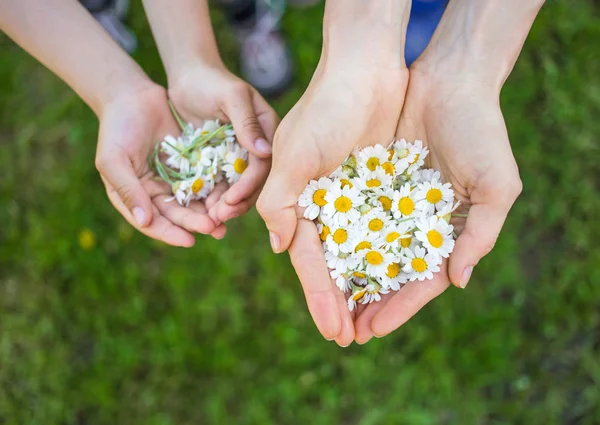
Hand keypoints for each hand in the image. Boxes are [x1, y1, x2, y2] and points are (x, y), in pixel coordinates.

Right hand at [96, 81, 223, 244]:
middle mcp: (154, 194)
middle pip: (177, 216)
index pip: (152, 223)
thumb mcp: (115, 160)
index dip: (171, 234)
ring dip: (209, 212)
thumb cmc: (116, 129)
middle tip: (216, 229)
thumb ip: (129, 191)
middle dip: (196, 224)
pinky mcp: (189, 165)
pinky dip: (215, 190)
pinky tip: (230, 196)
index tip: (190, 241)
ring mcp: (173, 180)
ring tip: (227, 219)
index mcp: (134, 197)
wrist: (132, 96)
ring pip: (193, 202)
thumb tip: (145, 221)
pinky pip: (204, 181)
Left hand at [167, 62, 278, 225]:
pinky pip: (218, 186)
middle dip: (237, 202)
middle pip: (253, 184)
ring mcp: (238, 158)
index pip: (263, 165)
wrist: (189, 77)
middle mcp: (256, 149)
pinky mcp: (220, 164)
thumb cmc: (212, 81)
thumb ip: (247, 123)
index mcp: (267, 133)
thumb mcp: (231, 96)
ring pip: (236, 189)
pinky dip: (211, 200)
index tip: (231, 199)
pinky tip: (201, 211)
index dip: (249, 185)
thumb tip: (265, 152)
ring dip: (224, 206)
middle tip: (219, 217)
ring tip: (209, 220)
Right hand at [257, 59, 408, 345]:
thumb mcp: (294, 154)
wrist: (367, 68)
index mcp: (300, 202)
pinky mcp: (386, 188)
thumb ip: (279, 202)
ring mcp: (357, 200)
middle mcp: (326, 206)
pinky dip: (391, 258)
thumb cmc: (326, 108)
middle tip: (351, 340)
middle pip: (333, 266)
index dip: (320, 298)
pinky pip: (388, 231)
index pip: (309, 261)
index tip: (333, 332)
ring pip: (361, 255)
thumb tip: (281, 248)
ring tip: (373, 325)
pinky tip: (398, 285)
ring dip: (366, 289)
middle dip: (341, 303)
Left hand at [354, 68, 522, 342]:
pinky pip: (349, 214)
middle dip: (367, 302)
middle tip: (345, 332)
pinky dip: (337, 237)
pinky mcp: (368, 180)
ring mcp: (391, 203)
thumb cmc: (481, 131)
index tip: (373, 329)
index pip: (421, 280)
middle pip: (388, 272)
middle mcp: (415, 222)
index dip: (399, 306)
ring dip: (349, 279)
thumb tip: (457, 282)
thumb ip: (479, 234)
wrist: (450, 79)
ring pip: (365, 249)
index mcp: (447, 231)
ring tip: (329, 307)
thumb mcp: (495, 184)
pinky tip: (319, 258)